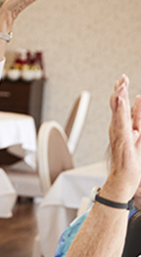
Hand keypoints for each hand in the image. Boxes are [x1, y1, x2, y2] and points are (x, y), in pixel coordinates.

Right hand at [102, 74, 140, 201]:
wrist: (125, 178)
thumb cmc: (131, 159)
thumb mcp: (139, 133)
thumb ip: (138, 116)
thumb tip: (138, 100)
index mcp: (123, 126)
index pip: (122, 105)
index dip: (122, 91)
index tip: (123, 78)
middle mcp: (118, 129)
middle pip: (118, 106)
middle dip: (120, 91)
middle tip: (122, 78)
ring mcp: (119, 134)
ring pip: (118, 113)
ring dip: (119, 98)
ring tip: (121, 86)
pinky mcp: (122, 140)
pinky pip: (120, 124)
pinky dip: (120, 112)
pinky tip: (120, 103)